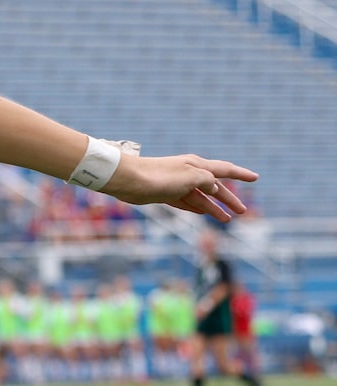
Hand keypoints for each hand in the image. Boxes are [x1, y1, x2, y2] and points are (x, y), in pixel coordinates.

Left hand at [105, 153, 255, 220]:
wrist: (128, 181)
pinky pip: (186, 202)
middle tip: (243, 211)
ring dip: (214, 208)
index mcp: (198, 165)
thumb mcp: (190, 178)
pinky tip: (204, 213)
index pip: (225, 169)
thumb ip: (207, 181)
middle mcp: (190, 173)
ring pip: (201, 197)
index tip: (256, 178)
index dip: (241, 174)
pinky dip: (196, 207)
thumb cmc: (159, 176)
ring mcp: (178, 184)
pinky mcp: (165, 195)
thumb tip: (215, 187)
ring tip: (227, 220)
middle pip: (215, 188)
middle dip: (229, 199)